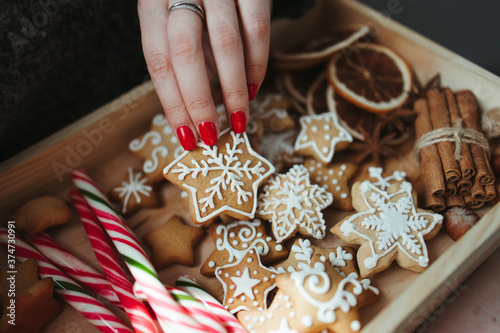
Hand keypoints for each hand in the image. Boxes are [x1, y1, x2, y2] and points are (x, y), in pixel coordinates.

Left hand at [138, 0, 271, 149]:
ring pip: (225, 42)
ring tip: (238, 120)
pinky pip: (257, 27)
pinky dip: (257, 63)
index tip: (186, 137)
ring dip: (232, 88)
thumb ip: (181, 55)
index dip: (172, 103)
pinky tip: (254, 89)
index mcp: (152, 3)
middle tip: (212, 135)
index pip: (158, 60)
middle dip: (199, 101)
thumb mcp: (173, 18)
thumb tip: (195, 105)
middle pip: (185, 52)